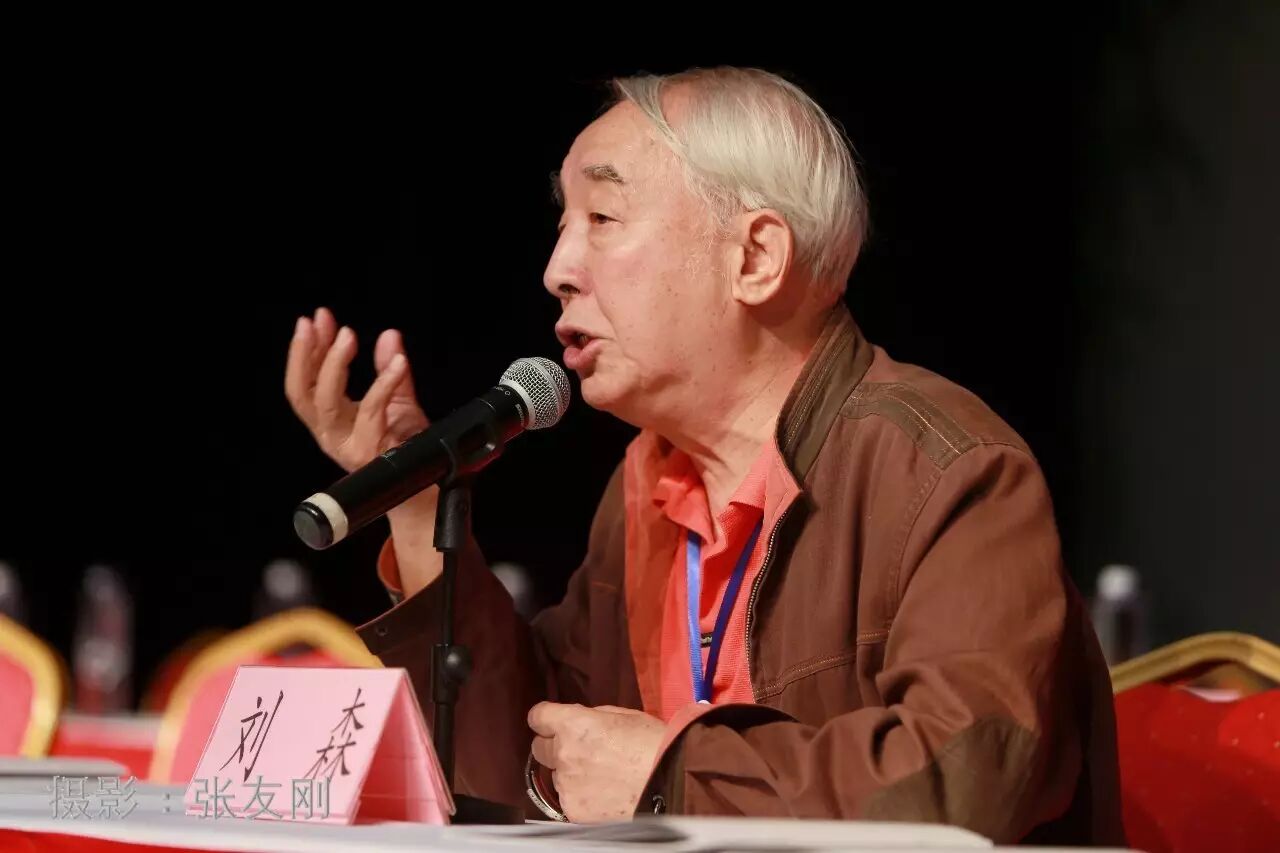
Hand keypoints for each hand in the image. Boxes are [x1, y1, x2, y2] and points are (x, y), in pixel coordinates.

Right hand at [284, 307, 429, 472]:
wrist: (427, 487)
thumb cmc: (408, 445)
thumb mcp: (397, 399)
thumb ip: (388, 368)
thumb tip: (389, 335)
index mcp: (330, 421)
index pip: (306, 382)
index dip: (307, 350)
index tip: (315, 319)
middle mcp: (330, 434)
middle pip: (303, 393)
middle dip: (306, 354)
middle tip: (317, 322)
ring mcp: (346, 444)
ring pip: (326, 402)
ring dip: (334, 365)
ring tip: (347, 336)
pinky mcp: (368, 451)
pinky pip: (371, 412)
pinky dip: (382, 384)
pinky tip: (397, 362)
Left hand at [528, 702, 665, 822]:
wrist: (669, 783)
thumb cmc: (652, 743)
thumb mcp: (623, 715)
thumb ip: (591, 716)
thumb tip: (575, 721)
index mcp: (574, 724)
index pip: (538, 717)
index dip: (545, 718)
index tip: (551, 722)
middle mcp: (563, 753)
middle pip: (539, 748)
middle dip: (554, 745)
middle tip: (579, 750)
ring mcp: (566, 784)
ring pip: (555, 775)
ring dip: (569, 772)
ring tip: (599, 775)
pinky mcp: (573, 809)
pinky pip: (567, 798)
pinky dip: (580, 795)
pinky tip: (602, 792)